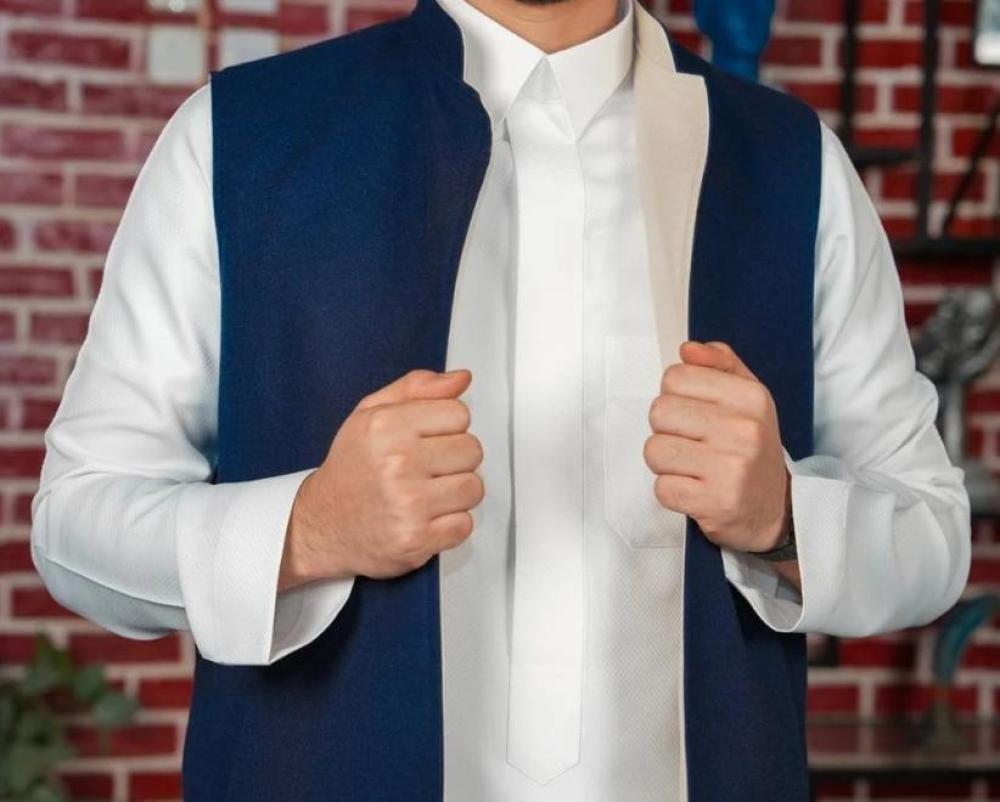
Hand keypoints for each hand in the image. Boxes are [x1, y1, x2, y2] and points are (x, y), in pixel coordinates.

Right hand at [278, 368, 484, 590]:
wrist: (322, 525)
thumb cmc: (350, 469)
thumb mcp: (371, 414)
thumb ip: (416, 389)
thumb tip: (461, 379)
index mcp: (386, 426)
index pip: (459, 414)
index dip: (446, 427)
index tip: (427, 438)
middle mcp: (397, 463)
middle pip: (472, 450)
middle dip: (453, 459)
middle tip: (426, 468)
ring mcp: (408, 504)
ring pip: (473, 488)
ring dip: (455, 492)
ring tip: (427, 493)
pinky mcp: (417, 539)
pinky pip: (464, 524)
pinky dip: (450, 524)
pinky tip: (425, 517)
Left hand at [644, 340, 791, 554]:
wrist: (776, 510)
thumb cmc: (752, 450)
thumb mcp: (749, 399)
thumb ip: (720, 365)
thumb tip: (688, 350)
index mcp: (751, 398)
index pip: (676, 377)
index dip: (676, 396)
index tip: (695, 413)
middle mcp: (743, 430)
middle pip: (659, 411)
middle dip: (667, 430)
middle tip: (692, 444)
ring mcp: (729, 468)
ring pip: (654, 450)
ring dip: (666, 463)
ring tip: (692, 467)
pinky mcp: (714, 502)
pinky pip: (661, 487)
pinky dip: (672, 491)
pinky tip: (696, 489)